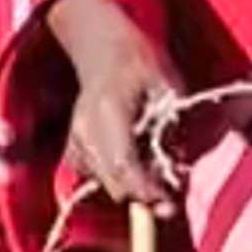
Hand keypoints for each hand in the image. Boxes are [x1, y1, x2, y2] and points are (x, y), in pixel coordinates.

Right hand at [46, 0, 177, 206]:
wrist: (103, 49)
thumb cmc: (143, 64)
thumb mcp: (170, 88)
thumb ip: (174, 128)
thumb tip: (178, 171)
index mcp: (108, 109)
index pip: (123, 163)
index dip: (147, 189)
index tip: (169, 203)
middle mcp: (84, 128)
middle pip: (112, 181)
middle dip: (143, 196)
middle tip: (170, 202)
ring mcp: (74, 139)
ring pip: (105, 183)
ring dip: (132, 187)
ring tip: (155, 176)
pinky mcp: (73, 148)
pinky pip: (96, 177)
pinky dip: (117, 178)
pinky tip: (133, 163)